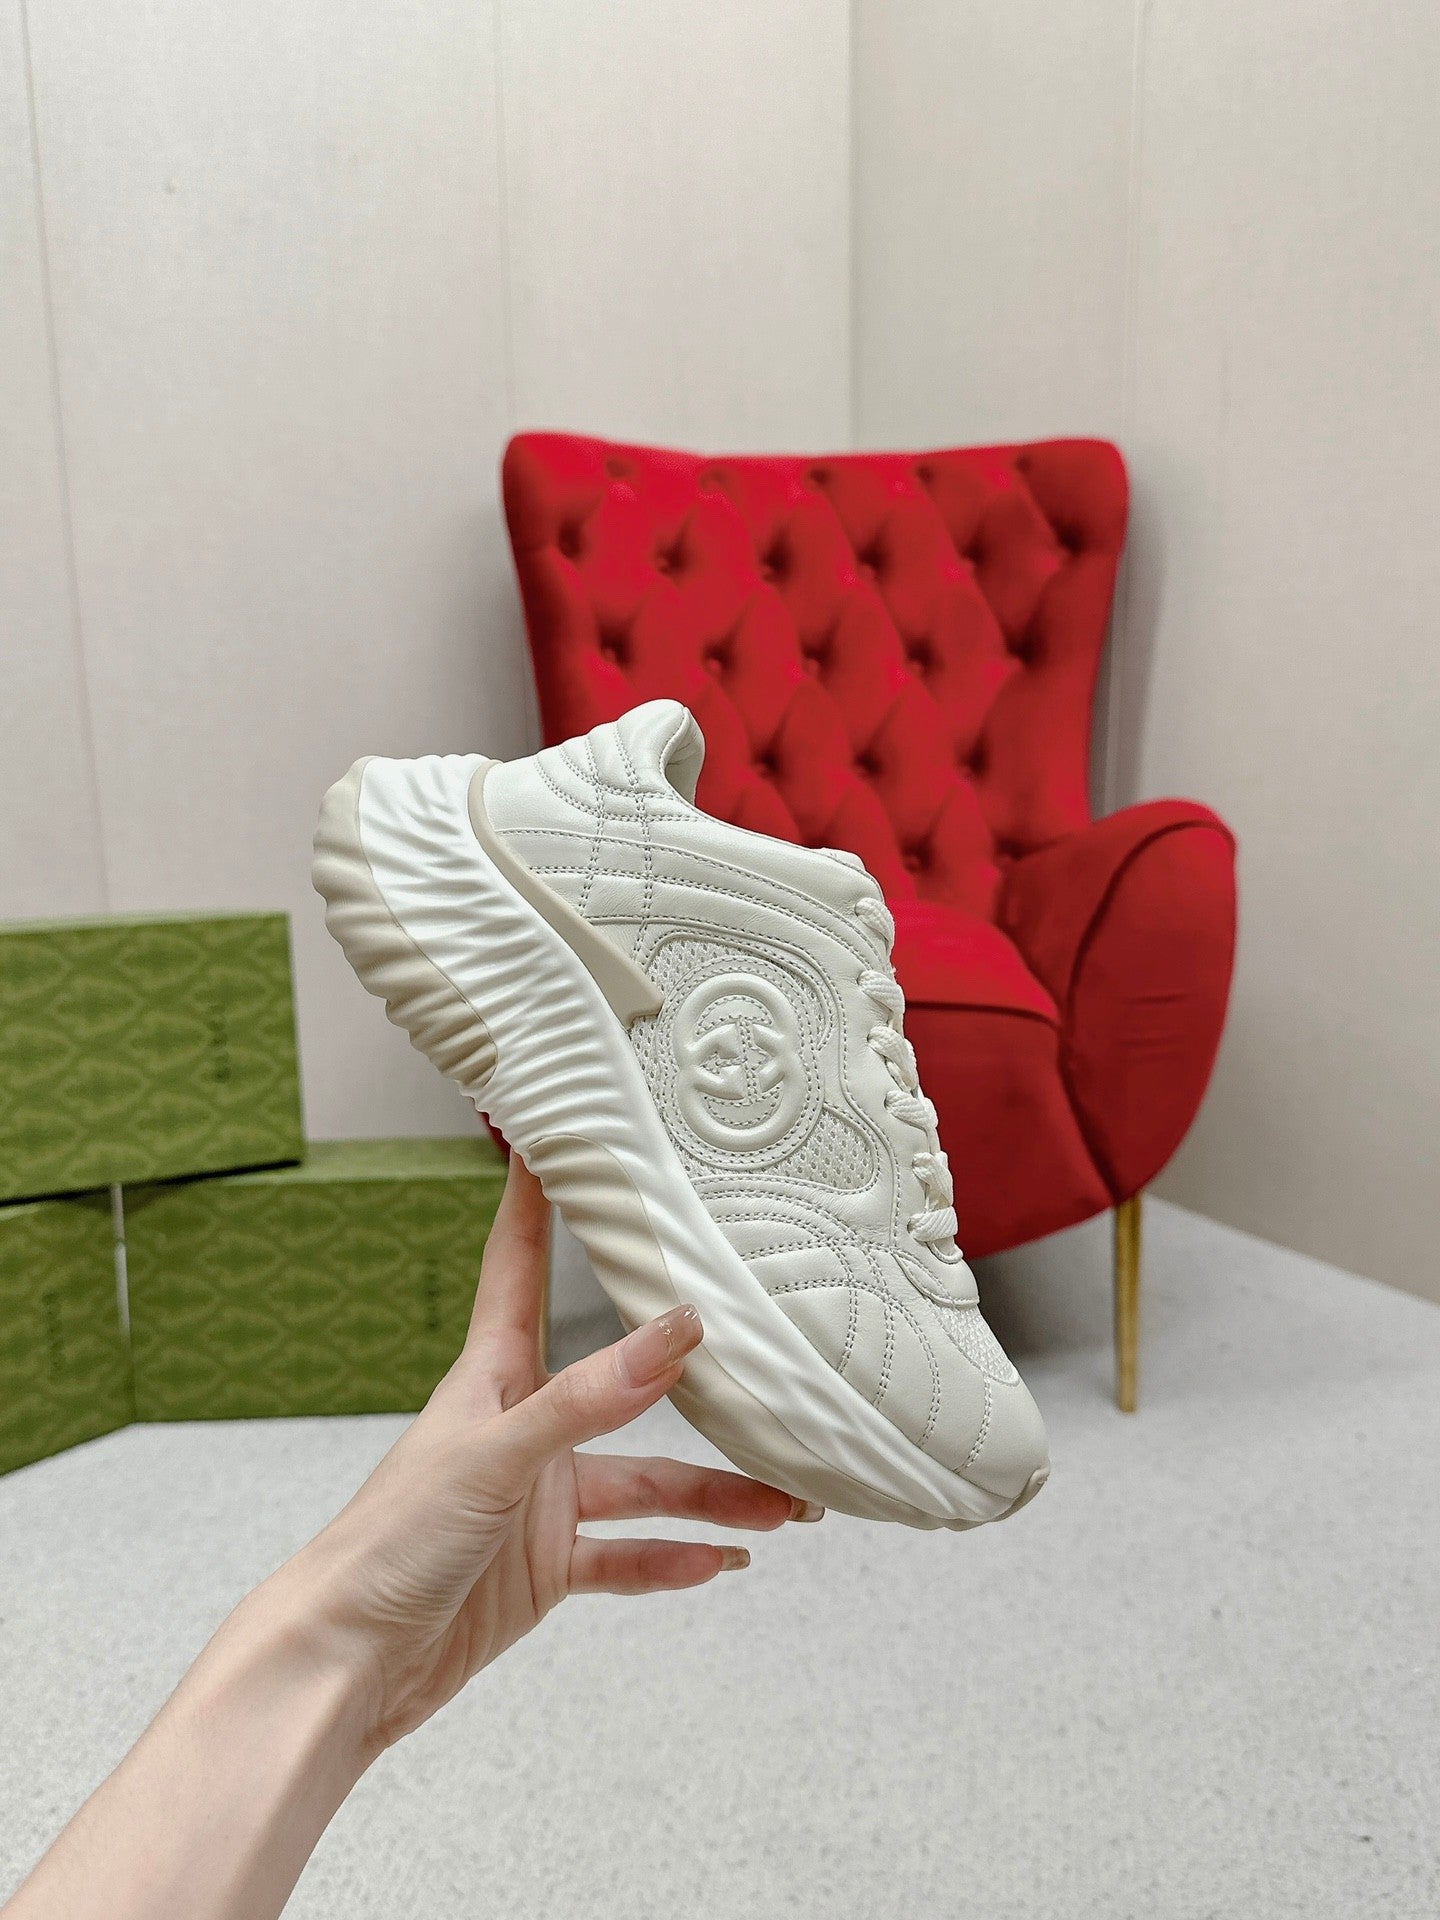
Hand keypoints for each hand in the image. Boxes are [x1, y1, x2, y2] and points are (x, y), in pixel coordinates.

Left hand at [264, 1150, 820, 1753]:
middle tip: (764, 1376)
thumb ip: (587, 1397)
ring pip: (643, 1484)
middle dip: (696, 1389)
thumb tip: (675, 1332)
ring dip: (712, 1497)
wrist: (346, 1665)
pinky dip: (672, 1560)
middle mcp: (522, 1429)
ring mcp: (535, 1499)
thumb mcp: (494, 1456)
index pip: (521, 1267)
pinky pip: (624, 1556)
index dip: (537, 1203)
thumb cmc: (387, 1542)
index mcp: (492, 1378)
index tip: (556, 1139)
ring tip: (784, 1506)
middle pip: (623, 1393)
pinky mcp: (542, 1565)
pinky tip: (719, 1563)